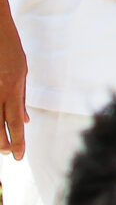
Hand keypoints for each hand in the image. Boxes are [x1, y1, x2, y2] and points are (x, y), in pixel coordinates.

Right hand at [0, 0, 24, 159]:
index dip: (18, 140)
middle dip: (3, 144)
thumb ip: (21, 96)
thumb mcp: (22, 70)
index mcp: (12, 86)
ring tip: (2, 147)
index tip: (20, 157)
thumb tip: (24, 121)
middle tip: (9, 154)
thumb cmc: (8, 48)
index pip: (14, 121)